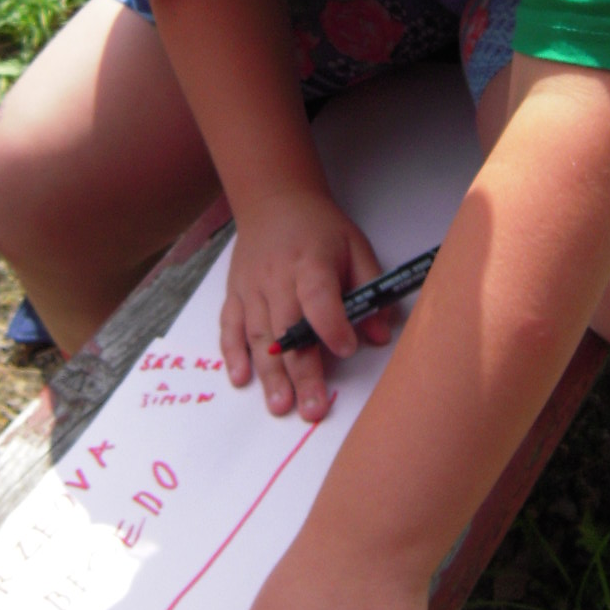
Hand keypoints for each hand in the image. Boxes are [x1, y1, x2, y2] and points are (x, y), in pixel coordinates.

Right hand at [222, 190, 392, 422]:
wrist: (274, 201)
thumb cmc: (320, 229)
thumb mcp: (355, 247)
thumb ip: (369, 289)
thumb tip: (379, 334)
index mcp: (312, 261)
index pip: (318, 296)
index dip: (331, 325)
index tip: (346, 350)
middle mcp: (277, 277)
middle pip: (288, 328)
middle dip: (301, 372)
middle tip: (312, 409)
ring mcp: (252, 287)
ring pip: (259, 336)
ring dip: (269, 375)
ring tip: (281, 406)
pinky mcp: (235, 294)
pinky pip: (230, 327)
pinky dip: (232, 354)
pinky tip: (241, 379)